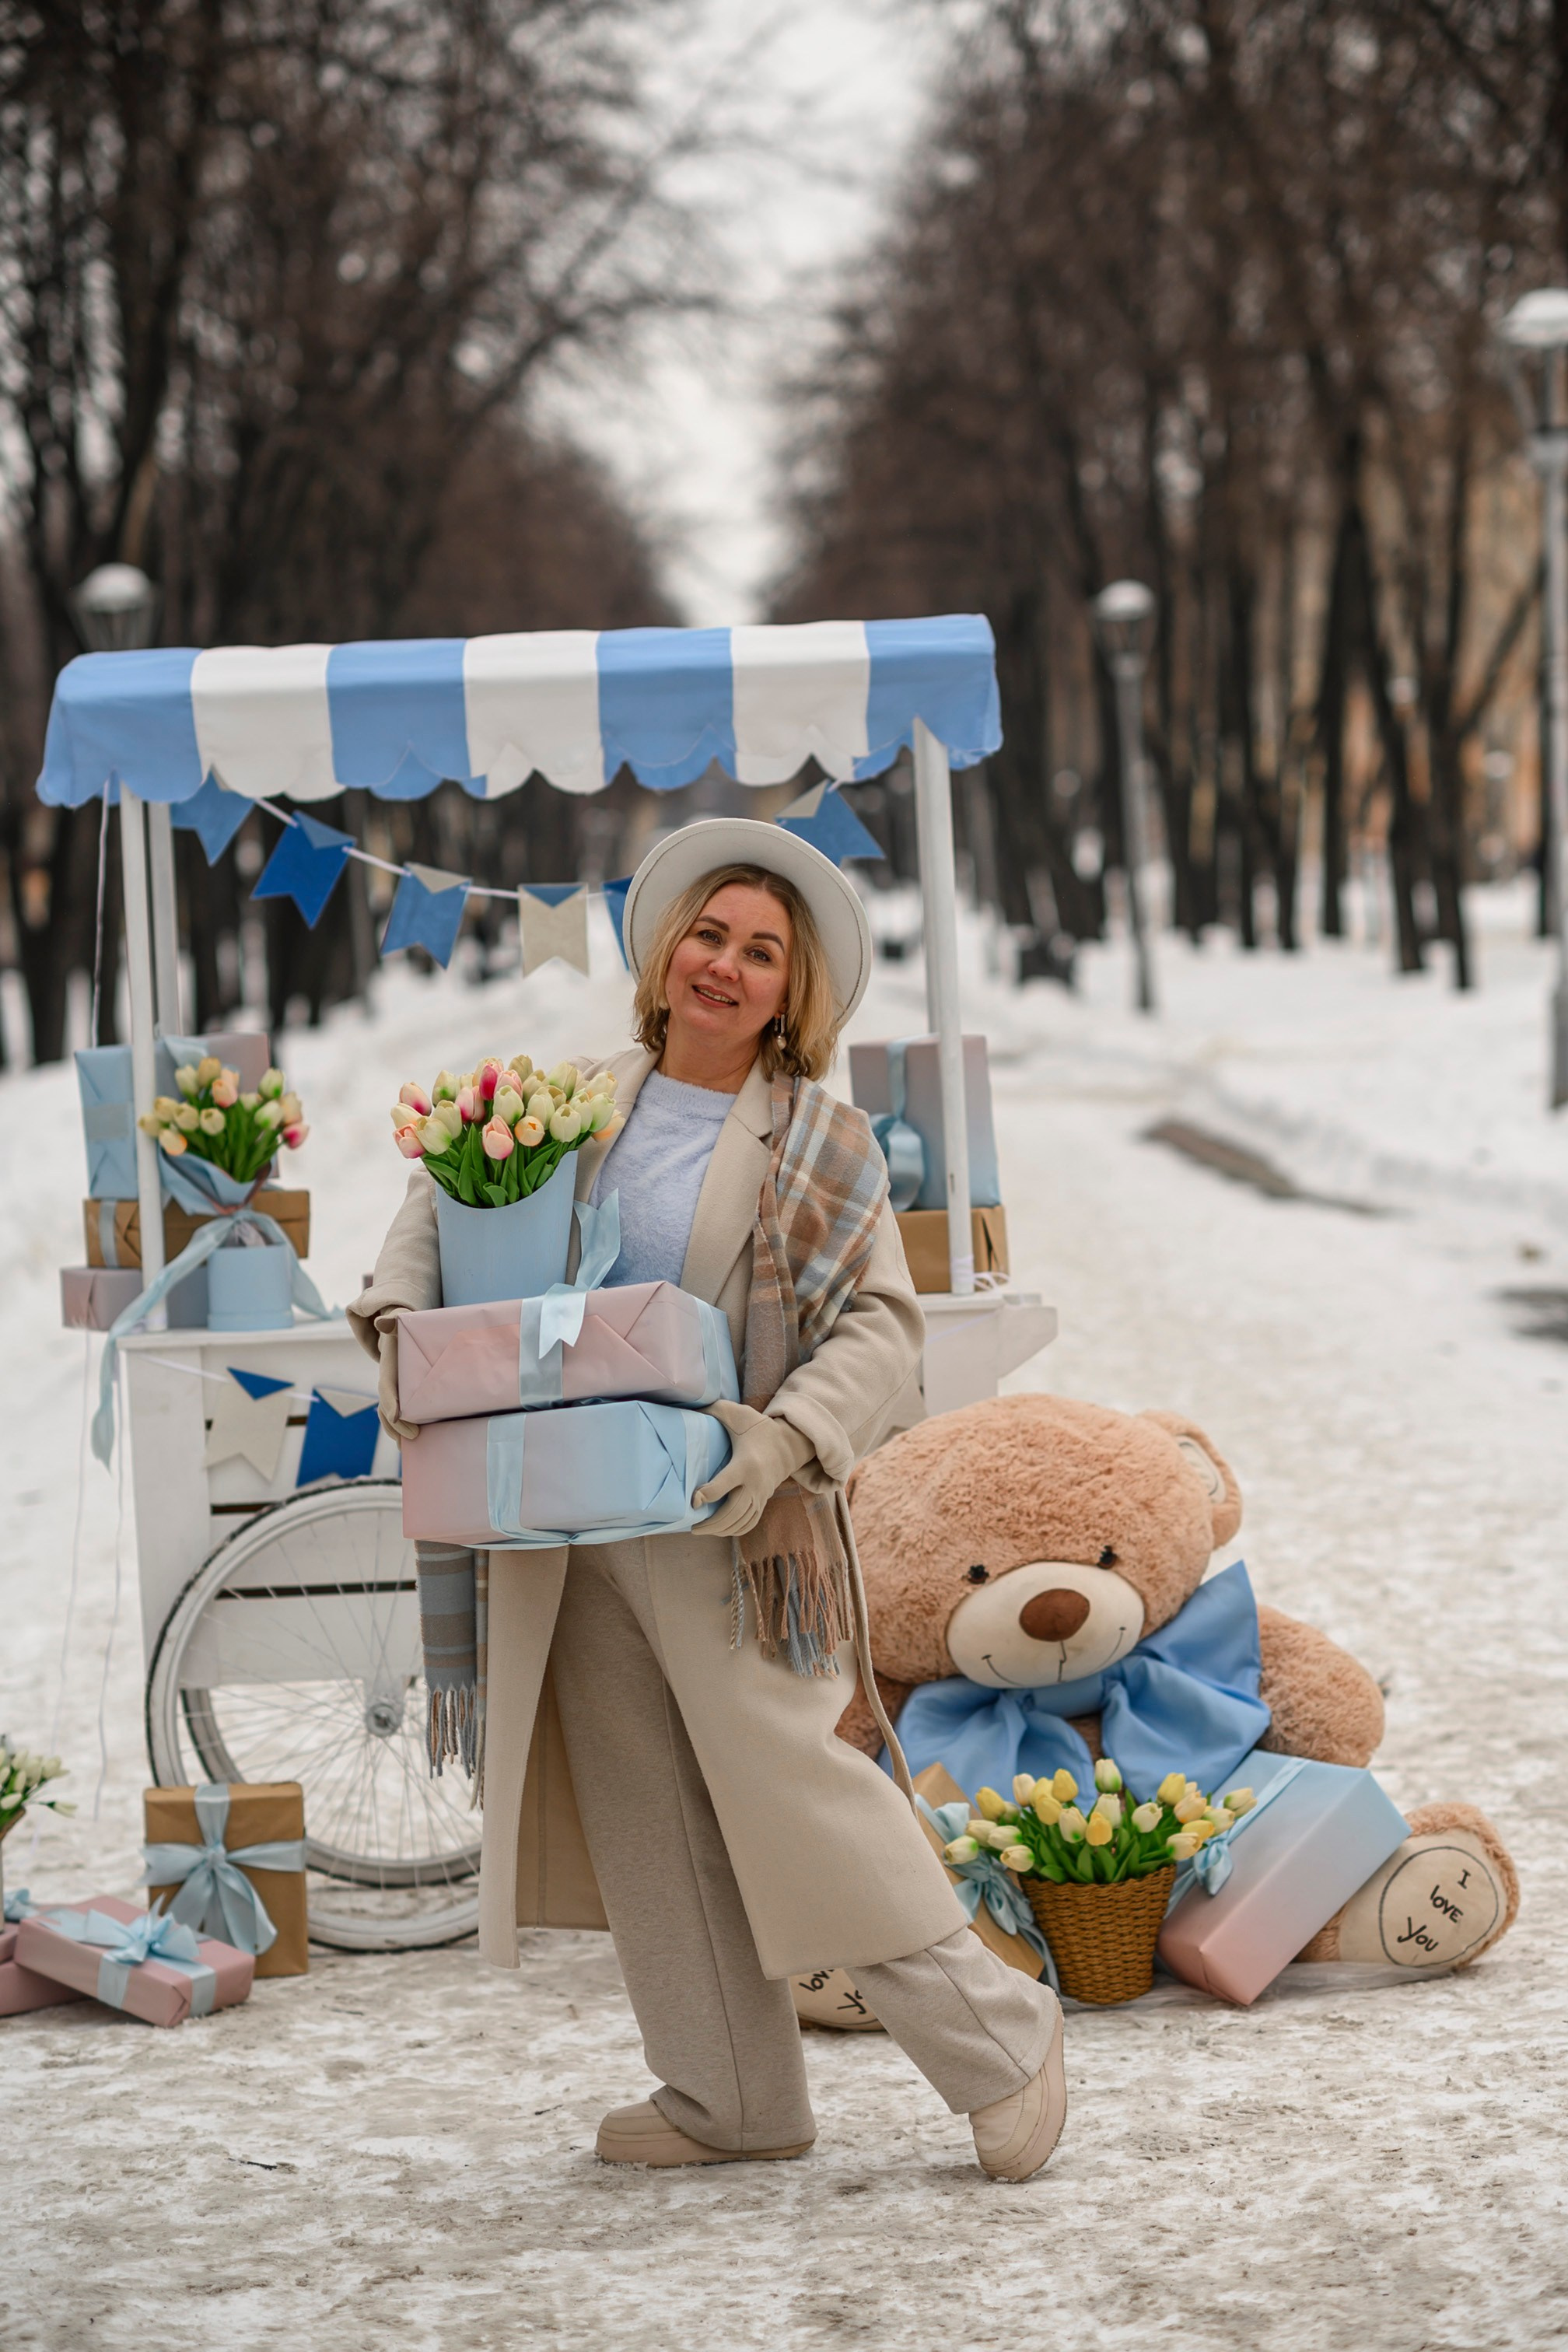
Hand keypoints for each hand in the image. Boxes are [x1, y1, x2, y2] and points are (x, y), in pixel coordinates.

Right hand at [377, 1318, 418, 1444]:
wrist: (397, 1334)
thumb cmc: (400, 1329)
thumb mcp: (397, 1322)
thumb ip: (391, 1322)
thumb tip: (381, 1321)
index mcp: (388, 1369)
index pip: (387, 1388)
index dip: (390, 1402)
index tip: (395, 1415)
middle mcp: (388, 1383)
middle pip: (387, 1408)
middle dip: (395, 1425)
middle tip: (412, 1436)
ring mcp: (395, 1391)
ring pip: (390, 1416)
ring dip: (397, 1431)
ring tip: (408, 1445)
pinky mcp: (403, 1395)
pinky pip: (400, 1414)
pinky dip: (402, 1428)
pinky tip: (411, 1440)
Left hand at [694, 1401, 813, 1538]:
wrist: (788, 1444)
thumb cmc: (757, 1428)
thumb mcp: (738, 1415)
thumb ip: (715, 1410)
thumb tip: (692, 1407)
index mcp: (745, 1463)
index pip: (725, 1483)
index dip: (708, 1494)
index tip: (693, 1500)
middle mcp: (754, 1483)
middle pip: (732, 1511)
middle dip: (711, 1523)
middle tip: (692, 1526)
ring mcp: (761, 1495)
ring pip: (740, 1521)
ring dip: (720, 1530)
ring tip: (701, 1529)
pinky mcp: (763, 1502)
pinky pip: (749, 1524)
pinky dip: (734, 1530)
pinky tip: (720, 1530)